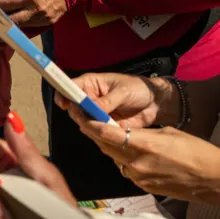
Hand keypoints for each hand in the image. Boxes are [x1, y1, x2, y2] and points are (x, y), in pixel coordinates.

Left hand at [0, 0, 67, 26]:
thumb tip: (6, 0)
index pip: (7, 5)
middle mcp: (35, 10)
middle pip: (12, 21)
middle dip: (0, 22)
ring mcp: (43, 18)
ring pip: (21, 26)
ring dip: (11, 25)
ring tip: (1, 24)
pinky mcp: (49, 23)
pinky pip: (32, 26)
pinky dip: (23, 25)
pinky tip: (17, 23)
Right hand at [56, 73, 170, 129]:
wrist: (156, 103)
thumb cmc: (138, 89)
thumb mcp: (123, 91)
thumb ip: (108, 101)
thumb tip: (93, 109)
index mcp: (91, 84)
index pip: (70, 87)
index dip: (64, 94)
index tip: (63, 104)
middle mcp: (90, 99)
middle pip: (74, 107)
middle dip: (78, 114)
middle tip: (87, 118)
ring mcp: (97, 114)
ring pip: (84, 121)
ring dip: (89, 125)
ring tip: (101, 125)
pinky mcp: (105, 126)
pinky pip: (96, 132)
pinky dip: (97, 134)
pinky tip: (105, 134)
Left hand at [74, 120, 219, 206]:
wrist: (214, 178)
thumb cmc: (196, 150)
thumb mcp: (167, 132)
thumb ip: (141, 133)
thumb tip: (124, 131)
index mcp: (144, 145)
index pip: (107, 134)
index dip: (90, 124)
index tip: (81, 114)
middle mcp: (138, 163)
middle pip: (106, 146)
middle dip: (94, 132)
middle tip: (85, 119)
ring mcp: (140, 177)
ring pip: (114, 159)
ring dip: (108, 146)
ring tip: (104, 132)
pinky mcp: (145, 187)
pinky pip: (126, 169)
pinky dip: (123, 159)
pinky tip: (127, 151)